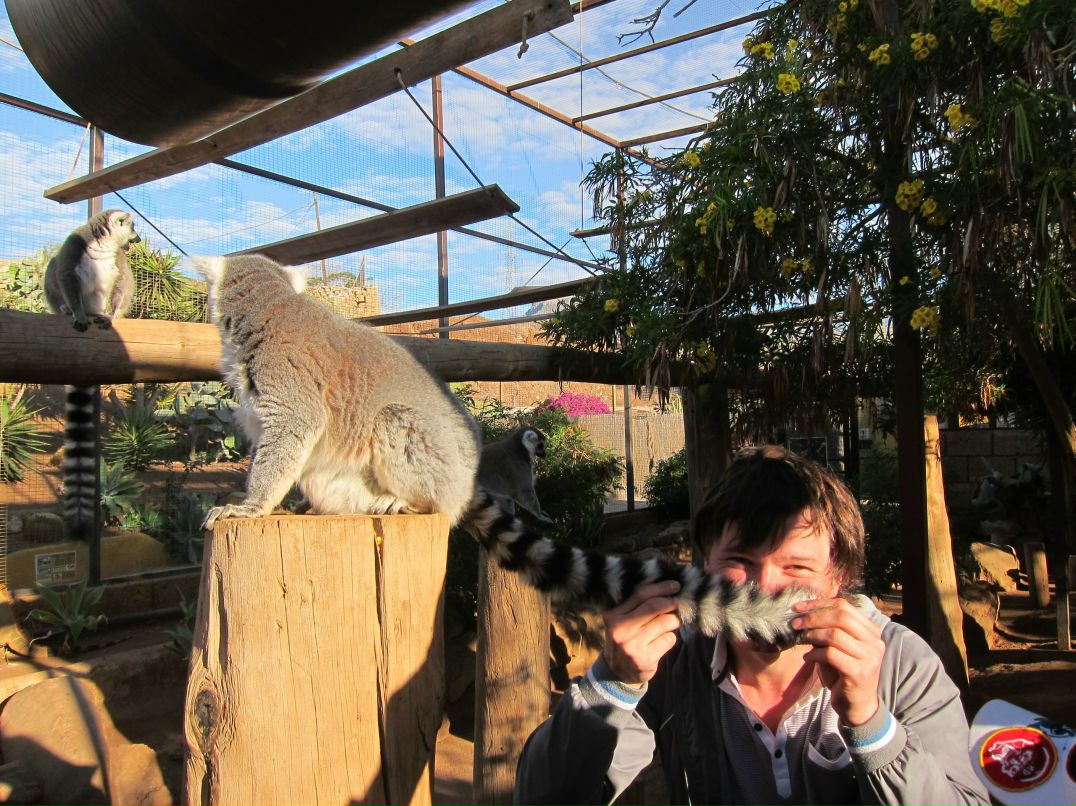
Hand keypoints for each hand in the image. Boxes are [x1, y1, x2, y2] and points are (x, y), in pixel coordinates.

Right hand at [602, 580, 681, 684]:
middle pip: (653, 606)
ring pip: (664, 622)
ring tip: (675, 622)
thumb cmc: (625, 639)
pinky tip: (664, 641)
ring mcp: (631, 645)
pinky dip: (671, 637)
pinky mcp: (644, 659)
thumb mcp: (621, 621)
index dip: (660, 588)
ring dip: (675, 620)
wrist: (617, 673)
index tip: (675, 586)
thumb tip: (668, 589)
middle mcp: (619, 629)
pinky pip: (668, 640)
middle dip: (671, 602)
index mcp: (612, 615)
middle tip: (680, 603)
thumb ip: (637, 606)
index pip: (639, 594)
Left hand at [791, 597, 884, 725]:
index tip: (798, 607)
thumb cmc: (844, 674)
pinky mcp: (859, 673)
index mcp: (871, 631)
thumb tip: (802, 614)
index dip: (818, 604)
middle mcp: (875, 642)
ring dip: (812, 635)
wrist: (857, 706)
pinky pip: (831, 654)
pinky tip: (807, 658)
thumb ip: (828, 631)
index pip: (844, 606)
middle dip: (813, 617)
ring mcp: (870, 657)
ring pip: (835, 634)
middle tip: (795, 623)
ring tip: (801, 640)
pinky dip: (814, 654)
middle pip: (841, 616)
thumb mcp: (837, 648)